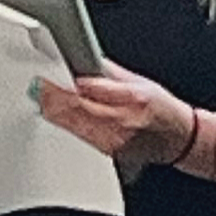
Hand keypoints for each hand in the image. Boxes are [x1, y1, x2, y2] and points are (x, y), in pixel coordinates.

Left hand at [32, 60, 194, 168]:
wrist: (180, 139)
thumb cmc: (163, 109)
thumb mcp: (140, 82)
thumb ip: (108, 74)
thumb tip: (81, 63)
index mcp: (132, 98)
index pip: (88, 91)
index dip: (63, 85)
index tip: (46, 77)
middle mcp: (123, 121)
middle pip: (77, 111)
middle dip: (53, 99)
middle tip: (36, 87)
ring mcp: (116, 140)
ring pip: (75, 127)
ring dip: (56, 113)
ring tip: (41, 99)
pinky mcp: (110, 152)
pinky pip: (82, 138)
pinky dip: (68, 127)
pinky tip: (59, 117)